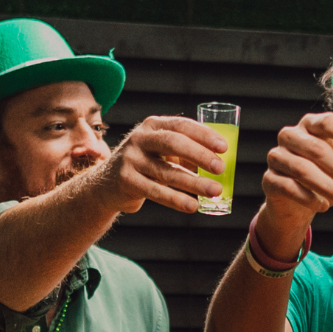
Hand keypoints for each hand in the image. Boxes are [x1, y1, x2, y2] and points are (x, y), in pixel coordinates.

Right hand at [97, 116, 228, 214]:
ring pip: (166, 171)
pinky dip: (176, 199)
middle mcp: (140, 138)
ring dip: (193, 183)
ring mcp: (131, 158)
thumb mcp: (164, 153)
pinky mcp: (126, 180)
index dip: (203, 135)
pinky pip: (155, 191)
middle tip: (220, 168)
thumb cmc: (149, 165)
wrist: (108, 183)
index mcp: (154, 126)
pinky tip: (193, 206)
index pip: (181, 125)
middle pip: (173, 143)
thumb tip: (223, 165)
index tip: (224, 148)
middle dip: (199, 155)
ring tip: (215, 191)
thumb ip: (189, 154)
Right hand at [261, 112, 332, 221]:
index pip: (327, 121)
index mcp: (312, 126)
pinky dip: (308, 198)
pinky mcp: (269, 179)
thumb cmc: (326, 177)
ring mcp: (277, 157)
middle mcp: (291, 136)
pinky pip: (288, 186)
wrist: (297, 202)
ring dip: (328, 187)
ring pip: (302, 169)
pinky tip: (323, 206)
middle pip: (316, 149)